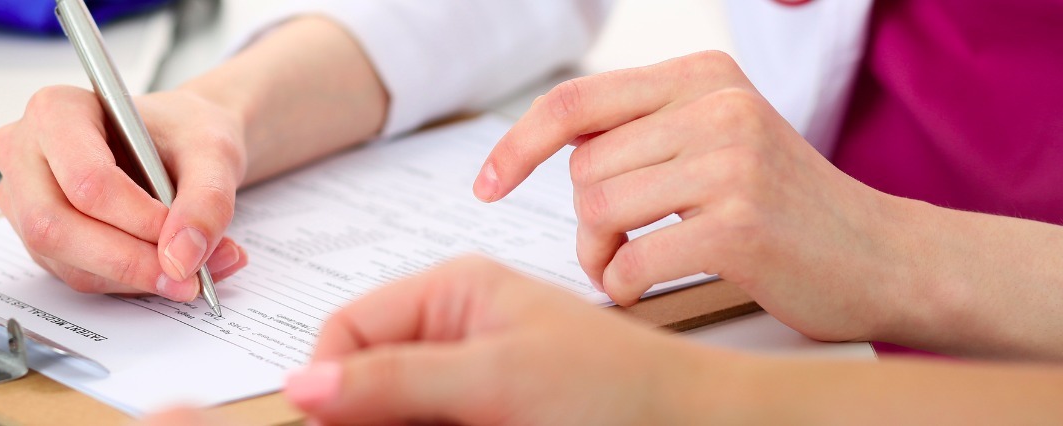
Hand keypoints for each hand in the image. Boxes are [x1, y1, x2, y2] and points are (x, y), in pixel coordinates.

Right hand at [0, 87, 248, 300]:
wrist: (182, 143)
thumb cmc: (186, 133)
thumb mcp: (214, 153)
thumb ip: (206, 202)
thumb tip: (183, 259)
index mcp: (57, 111)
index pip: (86, 179)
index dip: (138, 219)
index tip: (185, 240)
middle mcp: (26, 154)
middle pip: (57, 227)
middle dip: (129, 261)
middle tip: (188, 277)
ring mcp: (25, 200)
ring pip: (68, 262)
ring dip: (136, 277)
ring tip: (197, 272)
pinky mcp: (41, 238)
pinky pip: (79, 275)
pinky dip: (130, 282)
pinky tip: (169, 270)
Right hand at [284, 255, 723, 424]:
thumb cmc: (619, 390)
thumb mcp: (497, 380)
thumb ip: (396, 380)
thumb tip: (306, 383)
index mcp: (452, 290)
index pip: (347, 328)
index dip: (330, 380)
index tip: (328, 425)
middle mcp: (454, 329)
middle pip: (366, 376)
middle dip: (370, 413)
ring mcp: (470, 378)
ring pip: (395, 409)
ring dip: (403, 424)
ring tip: (464, 424)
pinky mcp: (485, 413)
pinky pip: (431, 420)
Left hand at [473, 51, 913, 341]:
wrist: (886, 257)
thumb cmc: (789, 208)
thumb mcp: (723, 137)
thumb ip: (646, 128)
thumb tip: (547, 143)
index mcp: (704, 75)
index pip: (575, 100)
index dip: (516, 144)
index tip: (487, 183)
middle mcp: (718, 106)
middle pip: (584, 166)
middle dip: (583, 219)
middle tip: (613, 247)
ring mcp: (732, 163)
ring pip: (598, 210)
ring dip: (600, 255)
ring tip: (633, 266)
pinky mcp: (739, 226)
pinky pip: (630, 260)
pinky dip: (624, 285)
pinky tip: (648, 288)